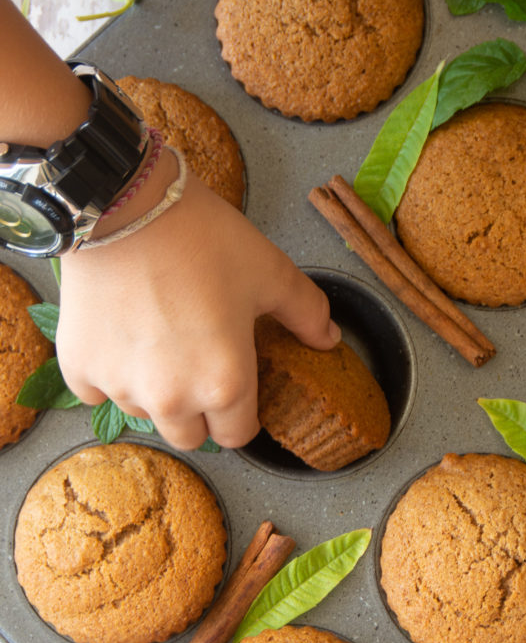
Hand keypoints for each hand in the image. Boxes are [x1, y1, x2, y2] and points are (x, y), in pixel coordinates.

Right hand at [57, 156, 339, 450]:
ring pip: (144, 414)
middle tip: (200, 367)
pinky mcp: (79, 368)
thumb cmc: (202, 238)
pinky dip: (109, 374)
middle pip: (190, 437)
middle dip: (199, 413)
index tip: (238, 390)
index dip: (242, 416)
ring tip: (161, 342)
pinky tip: (122, 336)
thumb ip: (307, 313)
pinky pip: (97, 391)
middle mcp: (171, 399)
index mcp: (224, 385)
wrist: (126, 205)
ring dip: (155, 392)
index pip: (238, 436)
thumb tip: (329, 339)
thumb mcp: (271, 272)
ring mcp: (121, 387)